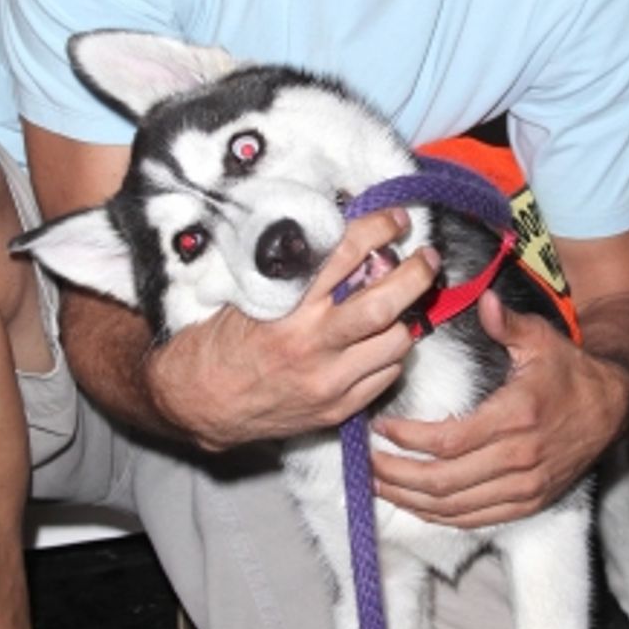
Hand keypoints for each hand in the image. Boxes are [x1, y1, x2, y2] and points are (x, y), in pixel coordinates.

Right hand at [144, 208, 441, 452]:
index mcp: (286, 304)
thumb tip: (347, 232)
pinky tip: (381, 341)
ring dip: (407, 318)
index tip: (396, 220)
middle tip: (427, 260)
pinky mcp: (337, 409)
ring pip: (395, 343)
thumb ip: (299, 269)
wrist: (201, 400)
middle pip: (384, 304)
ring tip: (404, 303)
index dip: (379, 229)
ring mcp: (327, 380)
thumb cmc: (224, 338)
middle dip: (416, 275)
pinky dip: (391, 354)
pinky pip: (386, 377)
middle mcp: (311, 342)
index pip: (345, 254)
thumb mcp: (252, 292)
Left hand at [370, 289, 628, 528]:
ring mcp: (525, 487)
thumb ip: (506, 323)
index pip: (448, 441)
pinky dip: (440, 517)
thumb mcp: (541, 339)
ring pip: (455, 508)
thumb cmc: (569, 370)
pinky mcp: (529, 503)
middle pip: (444, 482)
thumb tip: (483, 299)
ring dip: (411, 501)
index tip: (381, 428)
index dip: (409, 440)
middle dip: (398, 475)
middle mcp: (519, 459)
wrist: (613, 407)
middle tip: (366, 463)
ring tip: (379, 484)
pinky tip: (415, 504)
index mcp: (515, 417)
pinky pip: (476, 520)